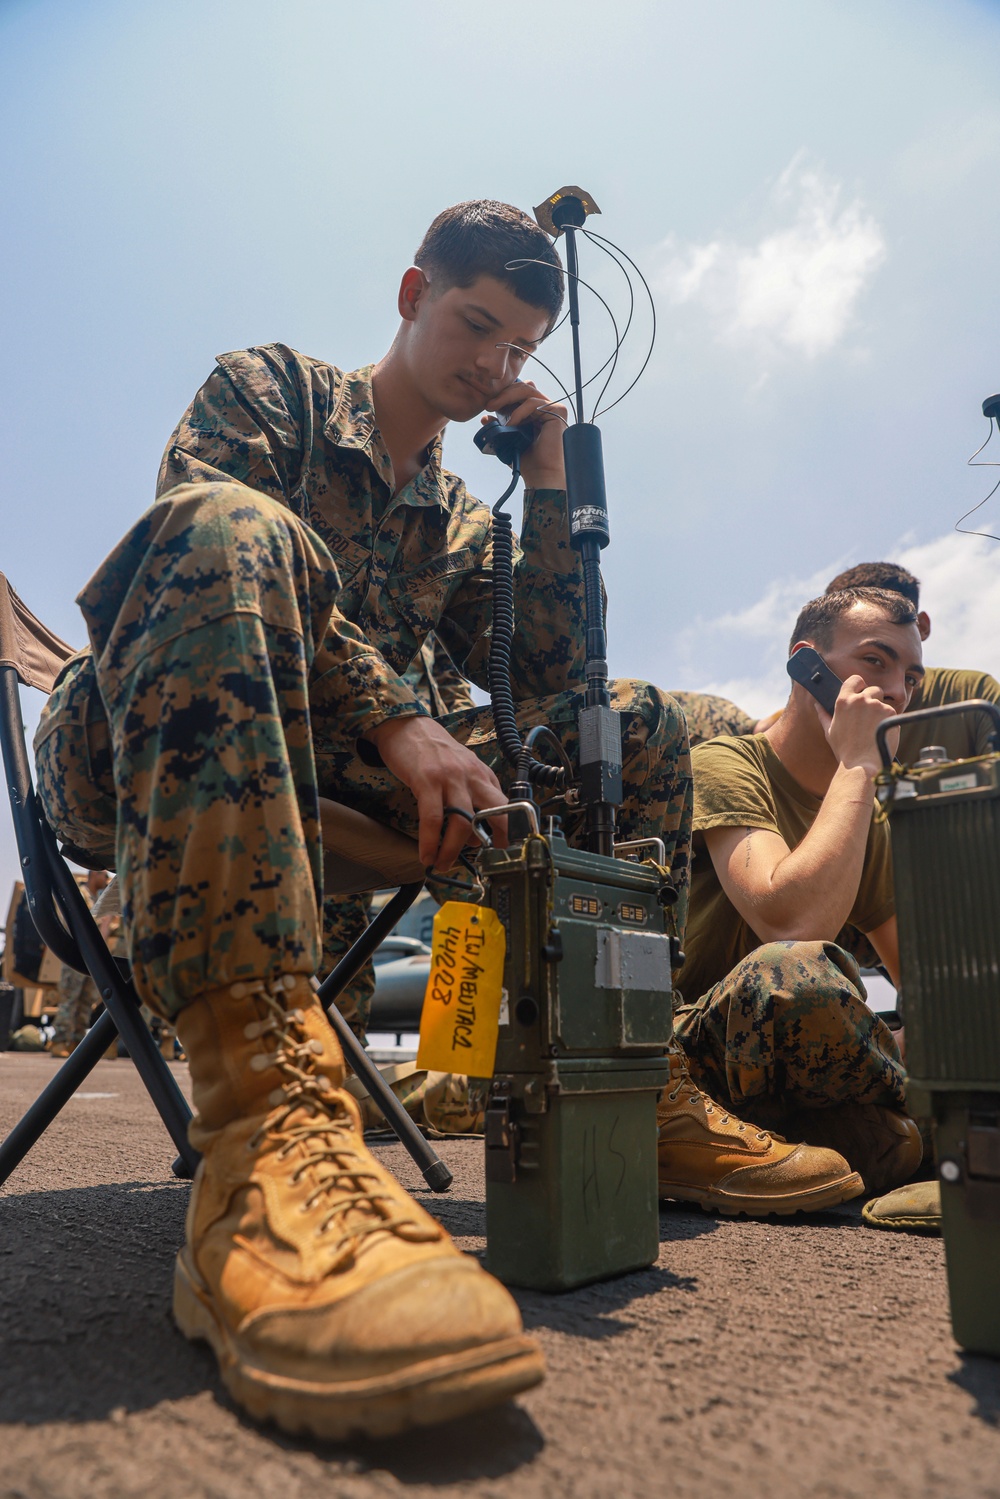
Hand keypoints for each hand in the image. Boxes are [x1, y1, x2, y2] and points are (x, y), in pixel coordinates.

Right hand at [364, 715, 507, 869]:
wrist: (407, 726)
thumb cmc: (434, 753)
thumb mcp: (462, 770)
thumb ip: (473, 798)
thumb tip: (474, 837)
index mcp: (484, 776)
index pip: (507, 807)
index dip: (510, 832)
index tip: (504, 853)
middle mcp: (473, 776)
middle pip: (497, 813)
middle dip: (497, 842)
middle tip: (487, 863)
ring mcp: (451, 778)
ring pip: (463, 822)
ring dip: (452, 850)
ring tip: (442, 864)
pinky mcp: (428, 780)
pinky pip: (432, 818)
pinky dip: (429, 842)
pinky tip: (426, 855)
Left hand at [485, 379, 567, 489]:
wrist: (541, 475)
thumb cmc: (528, 461)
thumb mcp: (508, 441)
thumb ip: (499, 428)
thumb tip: (485, 418)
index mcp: (536, 412)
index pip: (519, 393)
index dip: (504, 395)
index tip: (488, 406)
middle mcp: (546, 408)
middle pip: (523, 387)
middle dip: (503, 393)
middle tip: (488, 405)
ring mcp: (553, 408)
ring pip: (527, 390)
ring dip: (507, 398)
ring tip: (493, 409)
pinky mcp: (558, 412)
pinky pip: (534, 403)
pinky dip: (519, 412)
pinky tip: (511, 423)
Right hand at [815, 674, 897, 777]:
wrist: (861, 764)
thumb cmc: (844, 749)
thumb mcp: (830, 731)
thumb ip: (824, 715)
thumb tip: (817, 705)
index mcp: (843, 701)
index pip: (855, 679)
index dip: (860, 684)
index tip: (861, 692)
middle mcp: (860, 700)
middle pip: (874, 689)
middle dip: (874, 699)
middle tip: (870, 716)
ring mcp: (876, 705)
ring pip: (883, 702)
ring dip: (881, 712)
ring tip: (874, 729)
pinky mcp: (890, 713)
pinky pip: (892, 713)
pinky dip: (888, 721)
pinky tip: (881, 733)